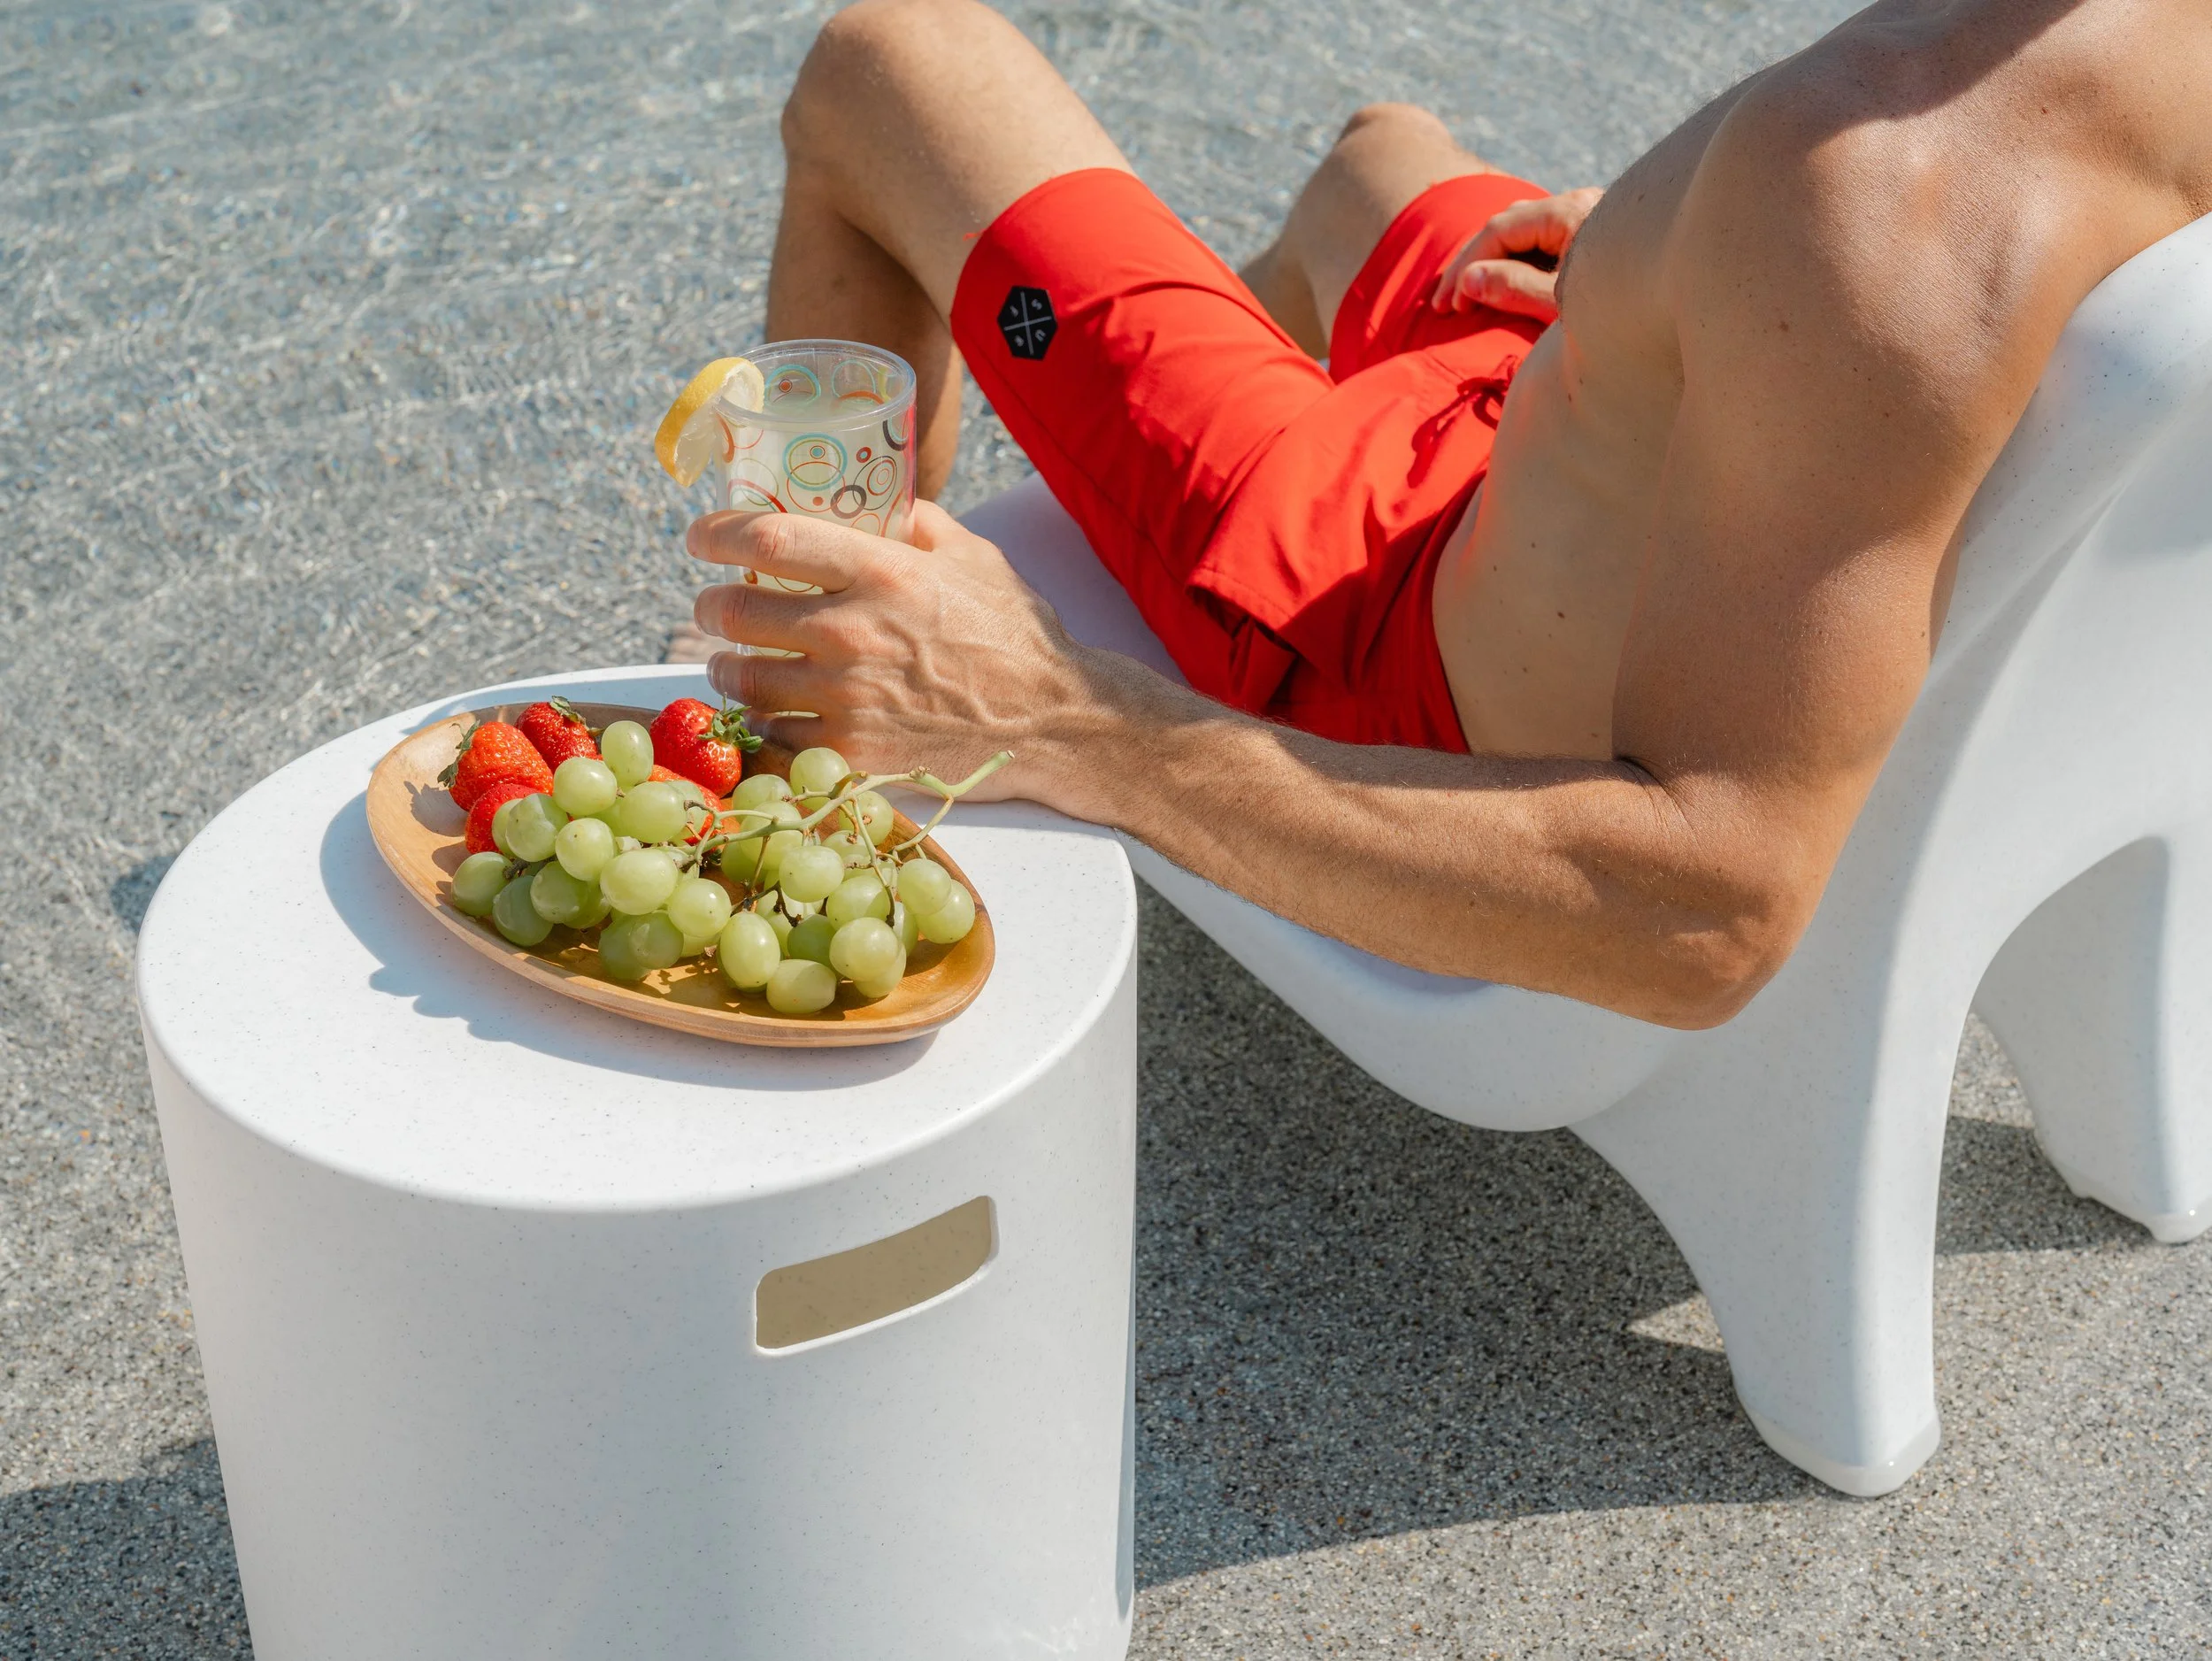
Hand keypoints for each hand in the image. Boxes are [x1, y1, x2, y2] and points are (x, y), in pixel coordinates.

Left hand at [688, 501, 1112, 807]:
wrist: (1055, 722)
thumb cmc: (1015, 634)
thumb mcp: (972, 555)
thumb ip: (914, 522)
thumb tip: (872, 497)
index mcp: (882, 573)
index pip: (768, 539)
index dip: (718, 533)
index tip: (701, 535)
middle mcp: (854, 633)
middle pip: (734, 611)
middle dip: (712, 605)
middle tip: (714, 604)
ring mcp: (848, 699)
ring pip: (742, 678)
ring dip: (726, 665)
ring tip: (733, 659)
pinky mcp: (852, 753)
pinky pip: (773, 734)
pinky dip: (762, 720)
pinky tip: (770, 709)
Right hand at [1429, 186, 1603, 323]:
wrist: (1683, 318)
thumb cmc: (1620, 311)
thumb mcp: (1562, 305)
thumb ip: (1515, 288)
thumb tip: (1468, 280)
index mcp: (1569, 213)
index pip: (1499, 230)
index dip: (1467, 267)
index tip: (1450, 306)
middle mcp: (1578, 203)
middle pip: (1508, 225)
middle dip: (1473, 263)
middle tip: (1445, 303)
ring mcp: (1588, 215)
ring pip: (1525, 230)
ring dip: (1493, 259)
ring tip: (1468, 293)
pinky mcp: (1594, 234)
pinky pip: (1544, 239)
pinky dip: (1518, 260)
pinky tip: (1504, 281)